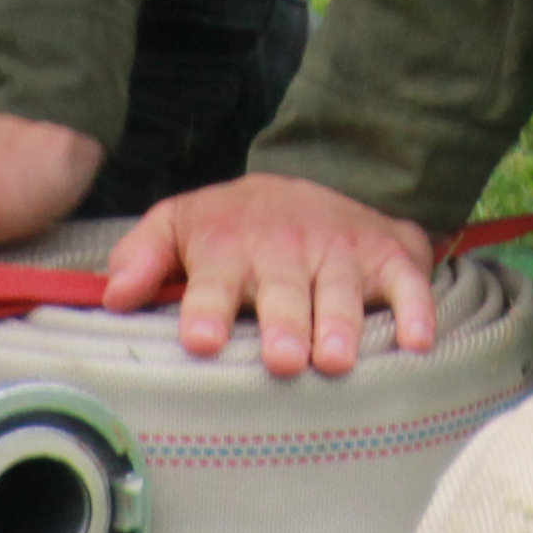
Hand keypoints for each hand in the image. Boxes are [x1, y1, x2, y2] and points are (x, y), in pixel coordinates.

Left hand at [99, 173, 438, 378]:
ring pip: (340, 291)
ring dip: (340, 324)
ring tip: (335, 360)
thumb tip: (114, 296)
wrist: (321, 172)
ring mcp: (340, 252)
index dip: (206, 309)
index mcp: (229, 247)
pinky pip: (407, 282)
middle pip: (283, 291)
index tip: (199, 339)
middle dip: (283, 323)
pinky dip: (417, 308)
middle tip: (283, 359)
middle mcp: (285, 250)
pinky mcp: (387, 256)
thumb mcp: (181, 222)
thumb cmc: (239, 223)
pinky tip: (418, 341)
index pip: (213, 279)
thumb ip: (143, 255)